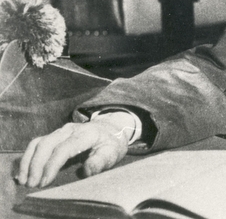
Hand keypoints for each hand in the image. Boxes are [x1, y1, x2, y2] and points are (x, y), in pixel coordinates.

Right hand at [16, 117, 130, 187]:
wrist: (110, 129)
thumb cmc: (111, 144)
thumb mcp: (112, 153)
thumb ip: (100, 162)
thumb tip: (86, 171)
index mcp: (87, 133)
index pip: (65, 148)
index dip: (53, 165)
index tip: (45, 182)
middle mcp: (72, 129)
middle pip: (48, 143)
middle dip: (37, 165)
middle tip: (32, 185)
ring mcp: (62, 130)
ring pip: (39, 142)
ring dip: (28, 161)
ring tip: (24, 180)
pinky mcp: (55, 134)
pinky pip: (37, 143)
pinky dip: (27, 157)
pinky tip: (24, 172)